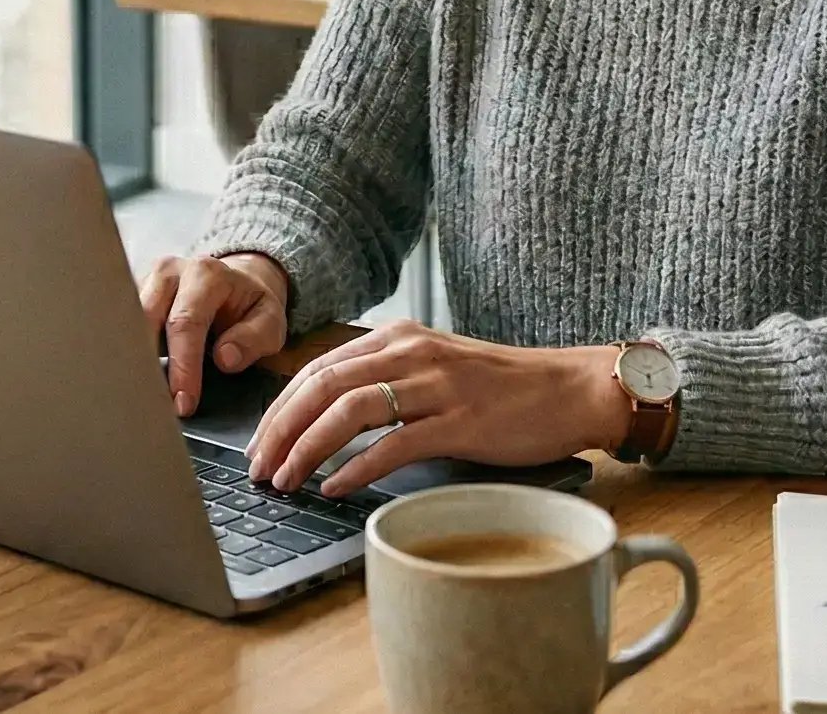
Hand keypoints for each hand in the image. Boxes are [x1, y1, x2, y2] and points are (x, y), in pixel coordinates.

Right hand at [139, 251, 289, 418]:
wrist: (238, 280)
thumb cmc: (251, 306)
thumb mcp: (271, 321)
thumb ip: (254, 339)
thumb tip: (224, 358)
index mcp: (206, 274)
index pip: (185, 322)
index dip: (182, 366)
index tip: (183, 404)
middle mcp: (170, 272)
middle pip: (145, 318)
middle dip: (147, 365)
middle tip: (154, 406)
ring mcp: (147, 280)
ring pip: (126, 320)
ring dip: (130, 359)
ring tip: (139, 396)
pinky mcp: (133, 293)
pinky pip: (120, 323)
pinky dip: (124, 352)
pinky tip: (130, 379)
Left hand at [246, 321, 632, 496]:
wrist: (568, 387)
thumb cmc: (500, 386)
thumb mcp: (434, 365)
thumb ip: (388, 377)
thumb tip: (328, 413)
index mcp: (398, 337)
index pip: (318, 367)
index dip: (280, 406)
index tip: (260, 442)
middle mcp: (410, 351)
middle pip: (322, 385)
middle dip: (281, 428)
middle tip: (259, 467)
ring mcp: (434, 385)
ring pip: (349, 410)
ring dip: (308, 448)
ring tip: (286, 480)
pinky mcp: (459, 421)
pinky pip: (394, 444)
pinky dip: (357, 468)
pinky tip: (335, 488)